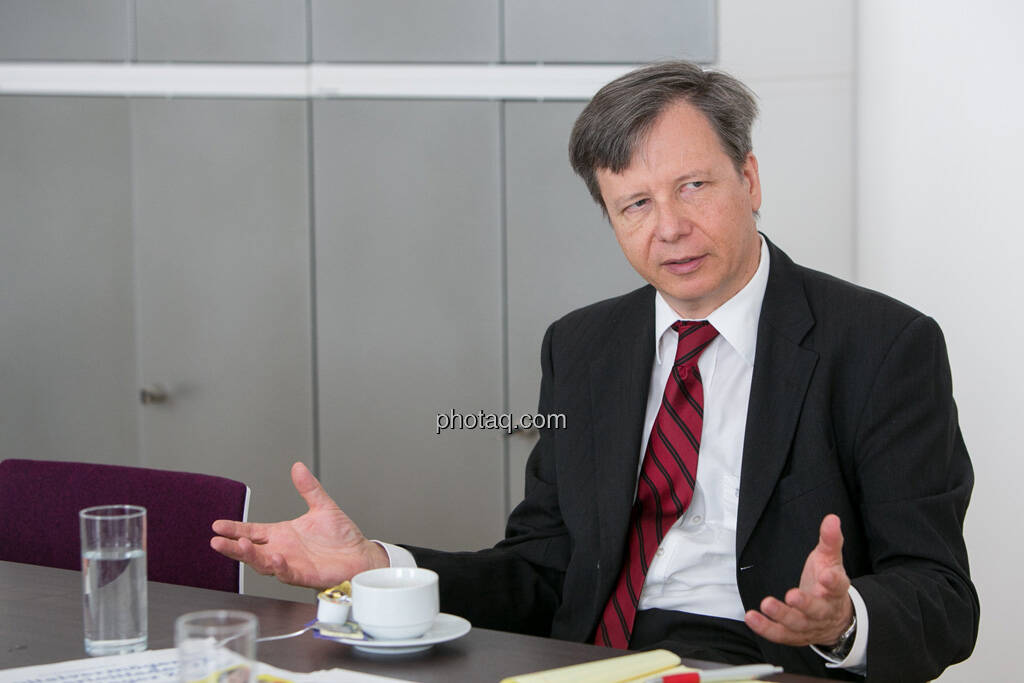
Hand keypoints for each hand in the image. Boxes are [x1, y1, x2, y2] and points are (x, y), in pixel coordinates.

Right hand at [210, 462, 389, 588]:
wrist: (360, 555)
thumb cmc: (341, 537)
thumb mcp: (322, 507)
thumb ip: (308, 488)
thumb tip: (298, 467)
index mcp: (282, 534)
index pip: (252, 531)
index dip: (235, 529)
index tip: (217, 525)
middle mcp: (282, 550)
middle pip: (250, 550)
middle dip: (232, 547)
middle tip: (217, 541)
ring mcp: (291, 564)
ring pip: (263, 564)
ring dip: (251, 556)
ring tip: (240, 546)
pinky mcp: (304, 575)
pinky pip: (287, 573)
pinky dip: (280, 567)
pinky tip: (275, 558)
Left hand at [744, 514, 853, 647]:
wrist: (835, 617)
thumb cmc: (828, 582)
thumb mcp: (830, 559)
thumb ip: (830, 540)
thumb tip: (832, 518)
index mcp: (836, 591)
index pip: (838, 587)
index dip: (833, 582)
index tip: (825, 576)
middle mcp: (825, 611)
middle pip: (818, 611)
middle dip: (805, 604)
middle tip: (791, 595)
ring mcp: (811, 625)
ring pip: (798, 624)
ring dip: (782, 616)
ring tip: (766, 604)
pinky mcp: (796, 635)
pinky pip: (781, 635)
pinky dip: (766, 629)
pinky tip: (752, 618)